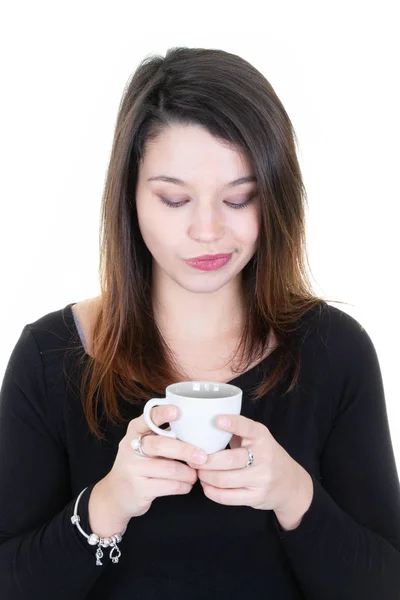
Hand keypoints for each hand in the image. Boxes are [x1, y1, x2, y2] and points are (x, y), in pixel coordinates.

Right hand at [89, 405, 207, 535]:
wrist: (116, 495)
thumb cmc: (139, 465)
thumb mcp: (143, 446)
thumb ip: (162, 436)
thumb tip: (196, 429)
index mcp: (134, 432)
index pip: (147, 418)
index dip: (161, 414)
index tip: (176, 411)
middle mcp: (130, 448)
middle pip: (160, 445)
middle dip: (185, 450)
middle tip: (203, 456)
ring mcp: (133, 469)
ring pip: (168, 469)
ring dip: (188, 473)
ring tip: (195, 474)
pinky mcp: (139, 489)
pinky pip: (168, 486)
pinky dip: (183, 486)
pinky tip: (187, 485)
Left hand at [187, 414, 313, 522]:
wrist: (290, 484)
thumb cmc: (265, 455)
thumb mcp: (256, 438)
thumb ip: (236, 431)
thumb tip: (203, 423)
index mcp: (262, 437)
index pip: (248, 428)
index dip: (232, 424)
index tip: (217, 420)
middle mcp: (264, 457)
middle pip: (228, 460)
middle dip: (205, 461)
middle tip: (192, 459)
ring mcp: (261, 479)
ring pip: (224, 479)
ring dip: (205, 476)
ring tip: (197, 471)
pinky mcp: (256, 497)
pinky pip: (227, 497)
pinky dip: (211, 491)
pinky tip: (206, 485)